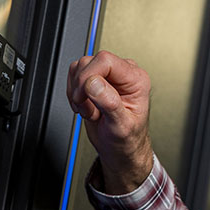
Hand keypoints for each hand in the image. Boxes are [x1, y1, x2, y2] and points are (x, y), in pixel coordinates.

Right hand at [67, 50, 153, 193]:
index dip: (89, 76)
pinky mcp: (95, 81)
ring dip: (77, 92)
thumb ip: (109, 103)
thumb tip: (94, 82)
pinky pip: (75, 76)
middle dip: (81, 88)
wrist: (122, 148)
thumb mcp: (121, 125)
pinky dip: (73, 93)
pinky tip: (85, 107)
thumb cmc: (128, 139)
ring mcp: (109, 76)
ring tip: (90, 109)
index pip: (106, 60)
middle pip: (90, 62)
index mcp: (136, 80)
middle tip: (89, 108)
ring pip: (80, 68)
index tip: (84, 95)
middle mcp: (124, 74)